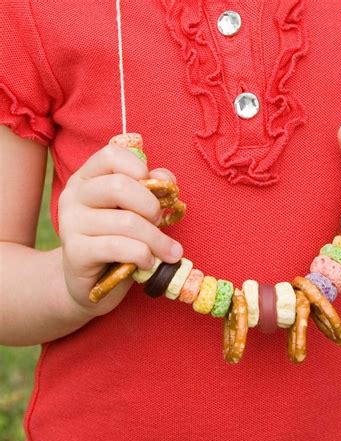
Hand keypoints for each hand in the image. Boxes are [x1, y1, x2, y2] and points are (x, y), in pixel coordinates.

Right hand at [58, 143, 182, 318]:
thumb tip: (166, 180)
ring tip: (166, 252)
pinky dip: (143, 255)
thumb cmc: (119, 240)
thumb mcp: (136, 211)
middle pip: (119, 186)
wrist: (91, 282)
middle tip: (159, 222)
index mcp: (87, 178)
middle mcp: (74, 196)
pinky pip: (118, 247)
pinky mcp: (75, 252)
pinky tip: (148, 263)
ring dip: (156, 240)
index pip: (112, 155)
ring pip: (126, 221)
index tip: (155, 192)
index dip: (140, 169)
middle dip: (151, 206)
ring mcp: (70, 224)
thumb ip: (152, 190)